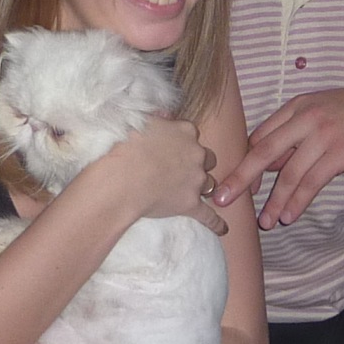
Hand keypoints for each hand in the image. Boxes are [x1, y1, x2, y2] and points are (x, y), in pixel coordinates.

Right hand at [76, 116, 227, 234]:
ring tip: (191, 191)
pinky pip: (208, 215)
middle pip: (207, 158)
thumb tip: (165, 114)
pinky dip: (216, 223)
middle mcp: (196, 154)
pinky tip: (223, 229)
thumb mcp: (140, 120)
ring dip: (202, 186)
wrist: (121, 178)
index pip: (191, 133)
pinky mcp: (190, 203)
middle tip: (182, 169)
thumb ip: (157, 117)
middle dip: (198, 163)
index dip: (182, 142)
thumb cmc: (124, 147)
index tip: (172, 147)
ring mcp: (195, 180)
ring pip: (209, 183)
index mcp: (184, 131)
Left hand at [221, 82, 343, 228]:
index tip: (232, 183)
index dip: (244, 162)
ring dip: (273, 201)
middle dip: (239, 179)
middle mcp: (305, 117)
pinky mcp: (340, 152)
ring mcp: (322, 134)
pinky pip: (311, 182)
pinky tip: (288, 216)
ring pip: (287, 173)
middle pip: (262, 152)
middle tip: (220, 200)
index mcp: (298, 106)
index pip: (261, 136)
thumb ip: (300, 132)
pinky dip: (297, 201)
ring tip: (263, 222)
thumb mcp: (326, 111)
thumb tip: (275, 162)